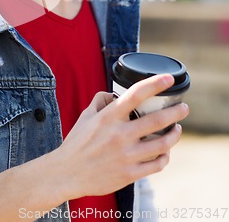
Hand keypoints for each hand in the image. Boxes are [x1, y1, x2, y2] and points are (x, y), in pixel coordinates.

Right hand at [56, 74, 188, 199]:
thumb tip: (115, 95)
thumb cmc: (76, 142)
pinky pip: (157, 165)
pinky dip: (165, 156)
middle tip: (184, 108)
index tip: (168, 78)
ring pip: (162, 144)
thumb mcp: (85, 116)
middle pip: (157, 120)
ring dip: (174, 134)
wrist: (67, 173)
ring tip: (177, 128)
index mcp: (109, 117)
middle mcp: (119, 135)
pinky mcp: (129, 174)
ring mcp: (126, 156)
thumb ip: (101, 101)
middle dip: (176, 112)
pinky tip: (166, 151)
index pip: (136, 94)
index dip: (155, 84)